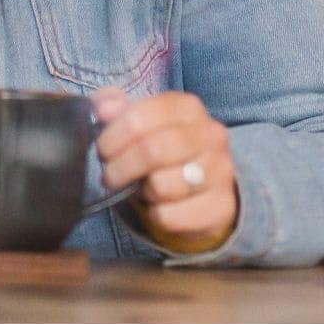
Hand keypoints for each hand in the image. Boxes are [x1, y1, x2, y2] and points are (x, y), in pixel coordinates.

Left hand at [93, 88, 237, 254]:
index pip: (139, 117)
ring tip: (142, 188)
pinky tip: (159, 206)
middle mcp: (210, 135)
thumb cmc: (165, 150)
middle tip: (110, 175)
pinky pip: (170, 215)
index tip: (103, 150)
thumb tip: (102, 107)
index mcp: (188, 108)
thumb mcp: (141, 122)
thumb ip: (115, 107)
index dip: (112, 137)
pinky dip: (155, 214)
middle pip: (152, 151)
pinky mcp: (221, 207)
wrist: (204, 189)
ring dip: (141, 191)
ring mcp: (221, 171)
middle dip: (121, 167)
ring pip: (162, 186)